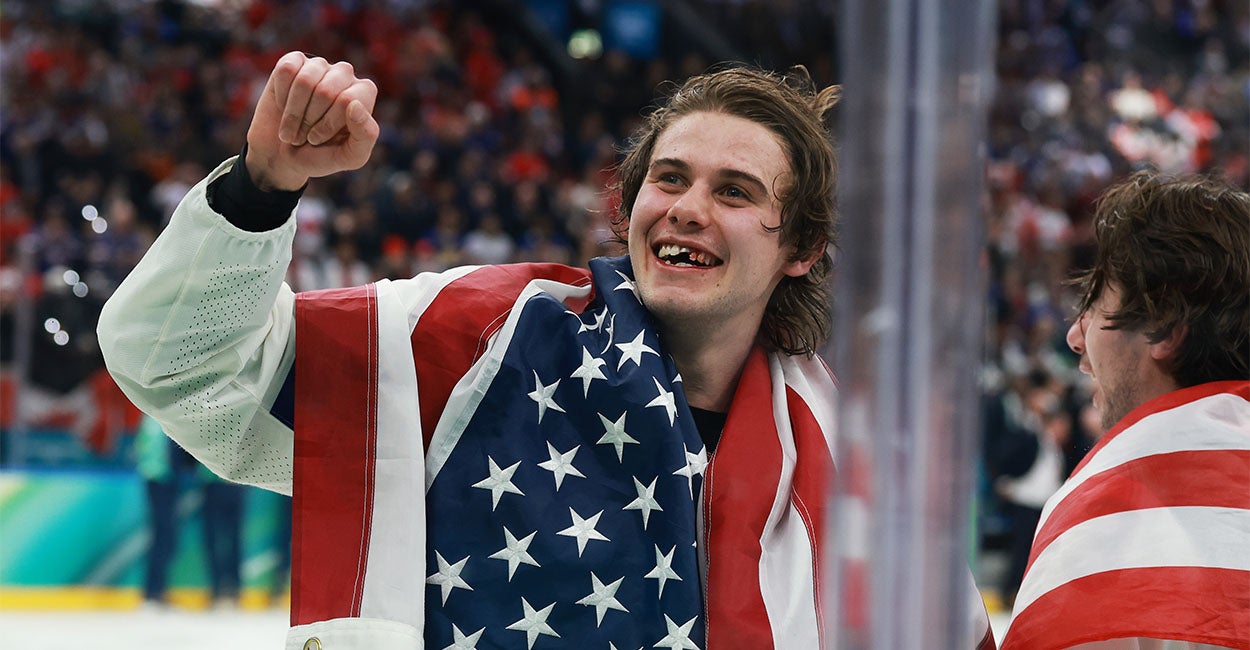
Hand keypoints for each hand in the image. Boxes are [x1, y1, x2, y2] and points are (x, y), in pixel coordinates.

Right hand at [245, 52, 378, 190]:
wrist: (282, 156)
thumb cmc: (321, 156)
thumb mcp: (350, 157)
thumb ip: (365, 135)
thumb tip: (355, 104)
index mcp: (364, 94)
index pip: (348, 100)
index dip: (328, 124)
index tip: (318, 139)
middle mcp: (345, 75)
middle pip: (325, 91)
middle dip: (309, 120)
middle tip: (303, 136)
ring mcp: (319, 66)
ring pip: (304, 80)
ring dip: (293, 112)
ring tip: (293, 127)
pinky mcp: (293, 61)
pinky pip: (286, 70)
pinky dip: (281, 94)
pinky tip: (283, 105)